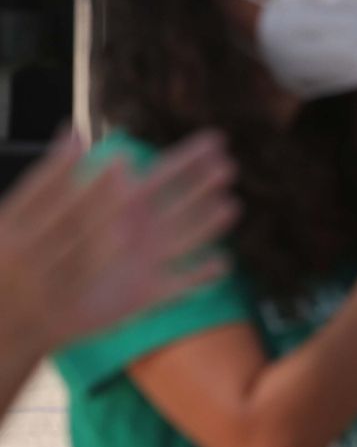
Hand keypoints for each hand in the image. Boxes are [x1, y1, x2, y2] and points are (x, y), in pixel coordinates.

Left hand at [0, 130, 238, 352]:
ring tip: (231, 206)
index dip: (190, 157)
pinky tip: (223, 263)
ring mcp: (152, 261)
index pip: (165, 175)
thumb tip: (106, 150)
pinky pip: (187, 283)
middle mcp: (144, 231)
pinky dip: (205, 275)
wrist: (35, 307)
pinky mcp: (154, 293)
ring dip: (211, 222)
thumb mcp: (52, 212)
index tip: (216, 139)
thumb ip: (76, 182)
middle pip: (185, 202)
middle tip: (229, 165)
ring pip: (191, 237)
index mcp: (125, 207)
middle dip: (206, 184)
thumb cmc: (42, 255)